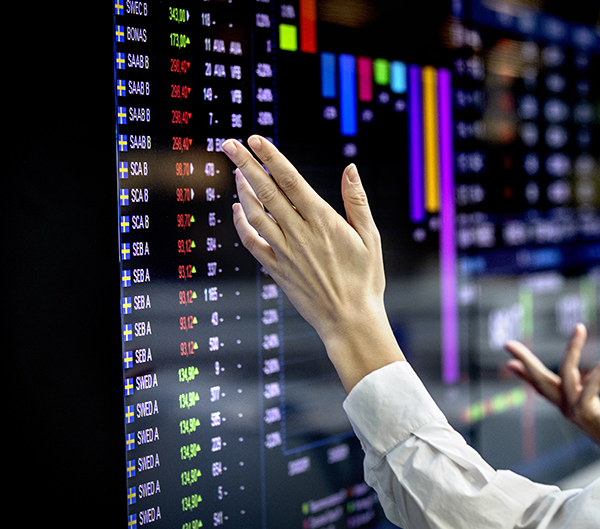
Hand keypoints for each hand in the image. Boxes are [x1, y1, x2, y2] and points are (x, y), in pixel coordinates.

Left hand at [222, 136, 403, 391]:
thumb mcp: (370, 238)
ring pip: (254, 214)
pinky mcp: (276, 270)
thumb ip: (357, 202)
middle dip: (246, 164)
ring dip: (242, 190)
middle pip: (266, 191)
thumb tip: (350, 168)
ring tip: (236, 170)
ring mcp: (284, 252)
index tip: (256, 139)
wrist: (350, 321)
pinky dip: (241, 224)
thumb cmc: (366, 280)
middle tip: (229, 143)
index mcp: (323, 221)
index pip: (290, 180)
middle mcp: (299, 233)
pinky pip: (252, 243)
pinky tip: (237, 209)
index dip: (271, 157)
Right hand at [504, 324, 599, 462]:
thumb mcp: (596, 404)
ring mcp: (575, 411)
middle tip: (508, 344)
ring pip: (567, 373)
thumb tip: (579, 380)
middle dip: (525, 360)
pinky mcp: (590, 413)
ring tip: (579, 328)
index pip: (540, 385)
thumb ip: (585, 391)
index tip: (508, 361)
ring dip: (573, 348)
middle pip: (540, 380)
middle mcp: (566, 407)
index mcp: (565, 404)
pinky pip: (592, 384)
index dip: (524, 373)